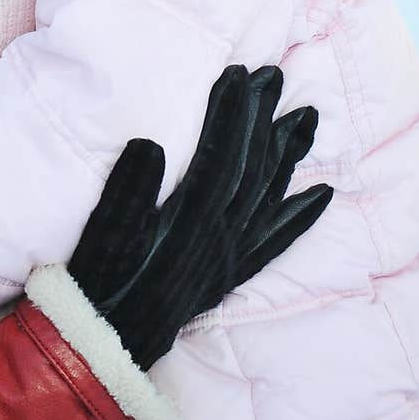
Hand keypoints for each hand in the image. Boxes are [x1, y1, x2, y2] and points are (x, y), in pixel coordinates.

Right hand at [67, 65, 331, 371]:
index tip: (238, 73)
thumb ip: (125, 190)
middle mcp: (218, 235)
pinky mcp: (228, 273)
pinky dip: (300, 217)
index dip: (231, 112)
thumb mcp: (101, 236)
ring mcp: (228, 255)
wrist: (106, 346)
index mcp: (188, 220)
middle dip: (263, 118)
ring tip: (307, 117)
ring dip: (288, 154)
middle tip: (275, 75)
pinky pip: (275, 242)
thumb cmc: (98, 285)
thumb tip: (149, 142)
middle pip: (251, 167)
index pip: (221, 155)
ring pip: (269, 196)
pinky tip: (321, 195)